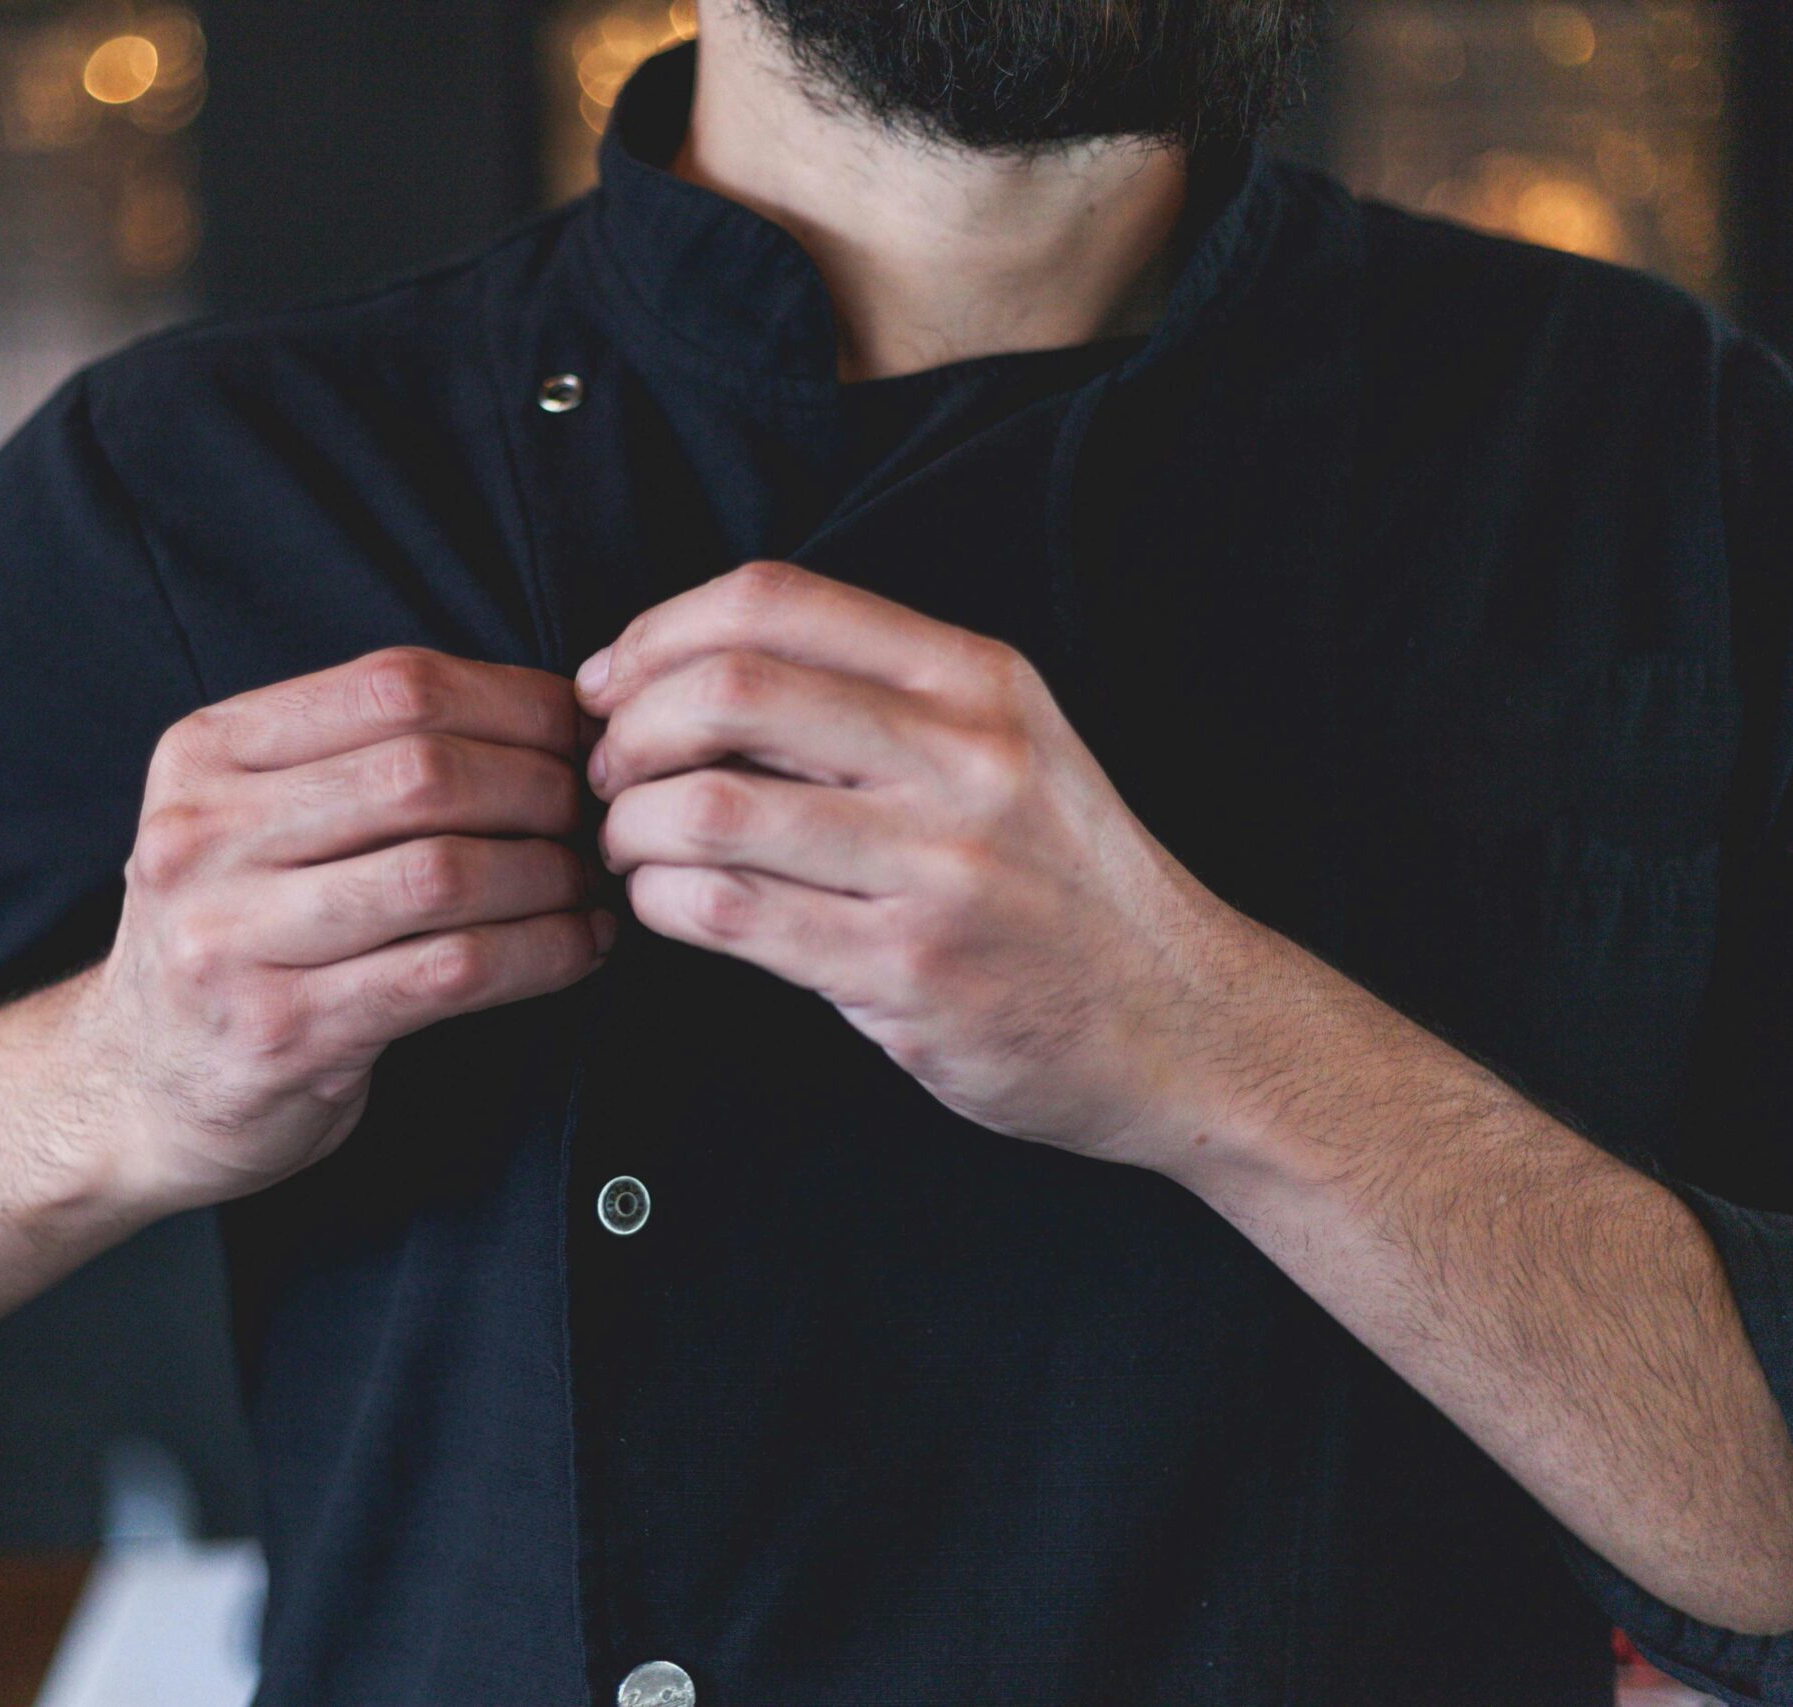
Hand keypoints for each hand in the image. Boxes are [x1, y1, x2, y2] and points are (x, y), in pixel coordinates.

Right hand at [84, 647, 614, 1209]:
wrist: (131, 1088)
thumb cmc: (233, 935)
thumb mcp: (251, 818)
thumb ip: (360, 757)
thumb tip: (549, 712)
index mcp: (205, 754)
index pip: (393, 684)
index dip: (514, 700)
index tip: (579, 731)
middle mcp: (203, 836)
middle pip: (424, 773)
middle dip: (541, 788)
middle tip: (596, 814)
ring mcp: (233, 938)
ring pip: (445, 873)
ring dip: (550, 875)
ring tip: (592, 883)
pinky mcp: (284, 1031)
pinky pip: (451, 972)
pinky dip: (541, 953)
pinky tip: (580, 947)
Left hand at [577, 561, 1284, 1172]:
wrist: (1184, 1022)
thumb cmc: (1065, 885)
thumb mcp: (1007, 747)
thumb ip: (876, 701)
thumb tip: (687, 674)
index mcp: (974, 680)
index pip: (774, 600)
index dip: (659, 633)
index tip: (614, 683)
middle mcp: (963, 756)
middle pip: (728, 689)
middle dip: (627, 731)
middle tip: (607, 776)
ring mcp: (939, 866)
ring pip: (709, 807)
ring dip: (629, 829)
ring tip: (630, 850)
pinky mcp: (908, 969)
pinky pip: (730, 914)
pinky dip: (661, 903)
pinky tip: (667, 908)